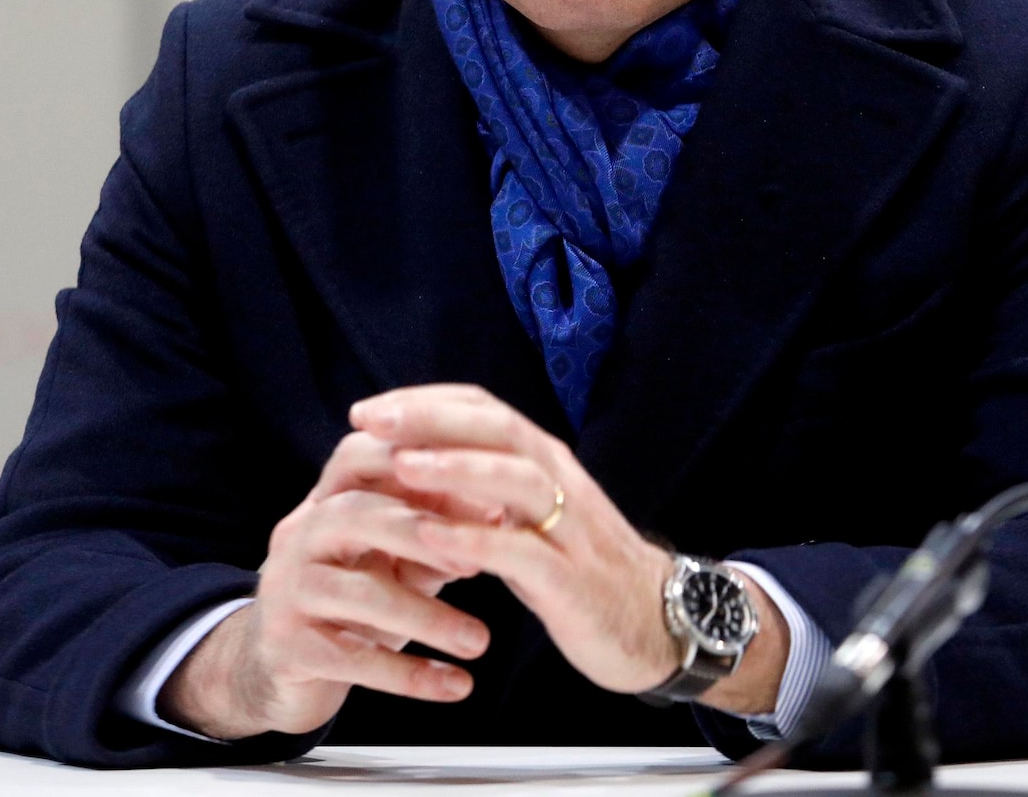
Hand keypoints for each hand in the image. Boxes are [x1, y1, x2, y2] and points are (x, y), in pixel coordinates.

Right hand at [158, 430, 494, 738]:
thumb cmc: (350, 596)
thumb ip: (434, 531)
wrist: (272, 665)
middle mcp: (300, 535)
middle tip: (479, 564)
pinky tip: (455, 685)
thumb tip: (499, 510)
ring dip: (428, 617)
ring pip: (360, 593)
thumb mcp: (390, 556)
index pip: (361, 455)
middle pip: (358, 513)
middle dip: (423, 536)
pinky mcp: (286, 647)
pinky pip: (352, 658)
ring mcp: (287, 590)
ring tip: (480, 640)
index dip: (420, 469)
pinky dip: (409, 674)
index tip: (485, 497)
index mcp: (327, 501)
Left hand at [351, 384, 788, 713]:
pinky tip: (429, 537)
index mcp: (546, 462)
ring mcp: (570, 529)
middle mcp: (560, 482)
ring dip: (455, 468)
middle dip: (431, 419)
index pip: (485, 409)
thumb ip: (487, 490)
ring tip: (400, 466)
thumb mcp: (533, 518)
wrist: (658, 623)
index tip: (369, 408)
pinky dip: (474, 539)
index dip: (425, 403)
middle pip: (498, 429)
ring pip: (515, 478)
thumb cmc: (582, 569)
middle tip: (369, 419)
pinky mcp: (572, 579)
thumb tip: (417, 463)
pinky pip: (522, 551)